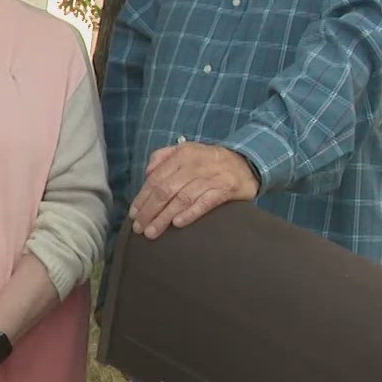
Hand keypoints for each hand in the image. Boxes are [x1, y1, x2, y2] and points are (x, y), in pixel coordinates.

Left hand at [129, 142, 259, 238]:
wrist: (247, 162)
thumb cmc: (209, 160)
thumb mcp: (186, 150)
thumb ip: (163, 156)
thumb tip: (147, 172)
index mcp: (182, 155)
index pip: (156, 178)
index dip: (143, 197)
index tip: (134, 214)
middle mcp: (194, 165)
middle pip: (165, 190)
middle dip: (149, 211)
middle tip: (139, 228)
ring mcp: (210, 177)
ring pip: (181, 199)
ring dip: (164, 217)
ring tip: (152, 232)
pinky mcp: (225, 189)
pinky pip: (205, 203)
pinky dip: (190, 213)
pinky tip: (178, 224)